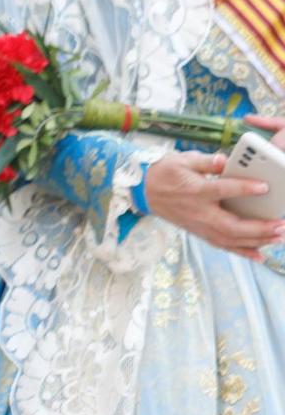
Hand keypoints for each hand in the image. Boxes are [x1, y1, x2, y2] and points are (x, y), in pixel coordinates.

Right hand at [143, 148, 284, 260]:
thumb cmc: (164, 173)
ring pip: (230, 239)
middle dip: (259, 228)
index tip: (264, 187)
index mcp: (195, 191)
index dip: (244, 188)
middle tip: (281, 225)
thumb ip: (205, 161)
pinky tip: (260, 254)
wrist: (144, 191)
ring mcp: (200, 226)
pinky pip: (223, 245)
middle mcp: (199, 212)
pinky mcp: (200, 232)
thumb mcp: (182, 160)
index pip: (222, 190)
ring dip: (257, 241)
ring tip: (278, 237)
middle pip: (232, 226)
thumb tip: (224, 160)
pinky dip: (242, 252)